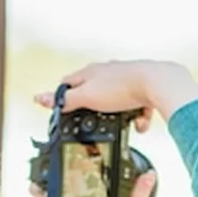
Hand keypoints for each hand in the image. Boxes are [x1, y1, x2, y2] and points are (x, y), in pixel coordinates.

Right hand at [34, 60, 197, 121]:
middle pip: (94, 93)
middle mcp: (108, 72)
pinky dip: (138, 118)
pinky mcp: (144, 89)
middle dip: (96, 111)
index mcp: (91, 72)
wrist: (157, 84)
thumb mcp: (87, 97)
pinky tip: (141, 123)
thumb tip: (39, 98)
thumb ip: (65, 100)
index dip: (62, 97)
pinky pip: (137, 107)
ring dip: (120, 118)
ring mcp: (126, 80)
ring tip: (128, 124)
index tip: (61, 111)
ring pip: (118, 103)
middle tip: (97, 122)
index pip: (68, 83)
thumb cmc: (121, 87)